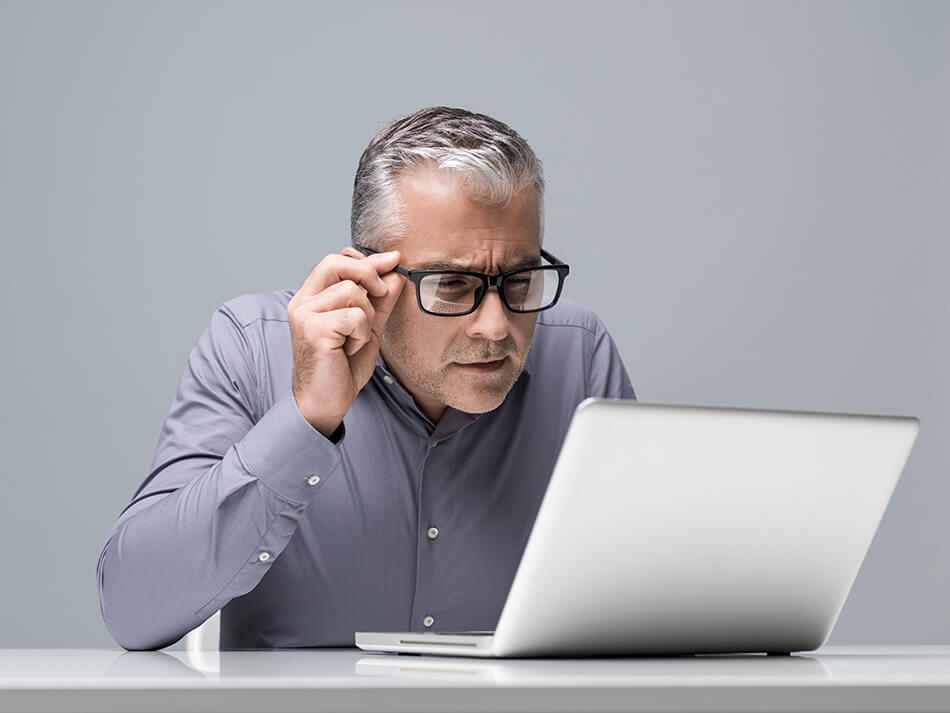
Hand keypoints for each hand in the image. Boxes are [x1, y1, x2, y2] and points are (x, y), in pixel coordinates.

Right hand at [287, 247, 404, 437]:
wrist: (326, 402)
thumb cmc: (342, 367)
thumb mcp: (367, 328)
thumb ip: (380, 301)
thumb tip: (396, 273)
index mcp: (312, 297)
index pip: (337, 261)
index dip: (368, 260)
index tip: (394, 260)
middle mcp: (303, 302)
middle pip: (337, 263)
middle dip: (368, 273)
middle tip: (381, 293)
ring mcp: (305, 315)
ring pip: (352, 292)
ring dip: (366, 318)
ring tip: (354, 340)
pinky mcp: (314, 330)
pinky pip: (355, 316)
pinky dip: (361, 335)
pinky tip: (349, 350)